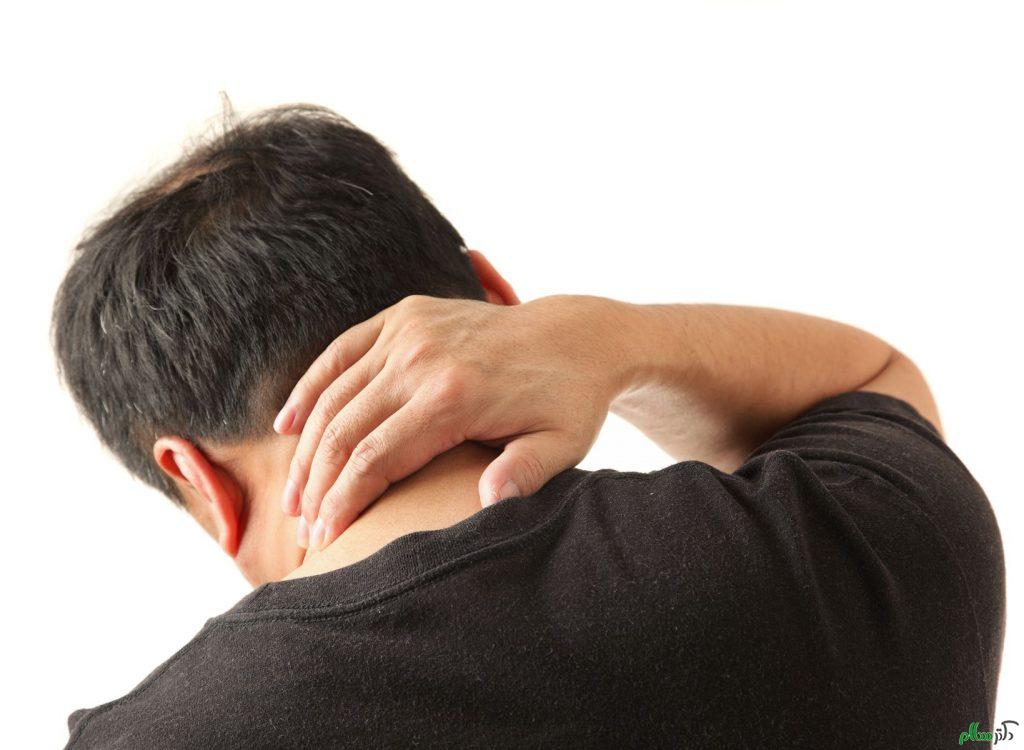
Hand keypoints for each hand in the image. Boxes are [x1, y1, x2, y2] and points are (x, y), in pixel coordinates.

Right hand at [275, 294, 633, 549]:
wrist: (578, 335)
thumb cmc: (569, 401)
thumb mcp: (564, 444)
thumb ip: (527, 473)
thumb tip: (490, 503)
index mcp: (454, 396)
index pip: (374, 459)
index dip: (341, 505)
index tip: (327, 543)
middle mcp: (422, 358)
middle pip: (343, 431)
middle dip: (316, 488)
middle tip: (305, 534)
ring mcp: (409, 331)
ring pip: (334, 397)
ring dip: (306, 450)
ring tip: (293, 499)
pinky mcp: (404, 315)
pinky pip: (341, 353)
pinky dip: (310, 389)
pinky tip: (286, 425)